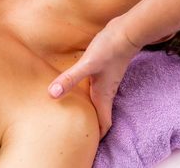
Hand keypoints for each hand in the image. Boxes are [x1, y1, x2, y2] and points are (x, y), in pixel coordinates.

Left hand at [47, 17, 140, 138]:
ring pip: (99, 102)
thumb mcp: (88, 64)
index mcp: (103, 95)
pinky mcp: (105, 70)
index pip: (103, 124)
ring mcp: (107, 81)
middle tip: (78, 134)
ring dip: (90, 111)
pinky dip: (88, 94)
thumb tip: (52, 94)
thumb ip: (70, 79)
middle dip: (92, 127)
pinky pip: (97, 89)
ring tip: (76, 115)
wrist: (127, 31)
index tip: (87, 147)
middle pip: (101, 115)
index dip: (97, 138)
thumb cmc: (110, 48)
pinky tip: (78, 88)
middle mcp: (106, 91)